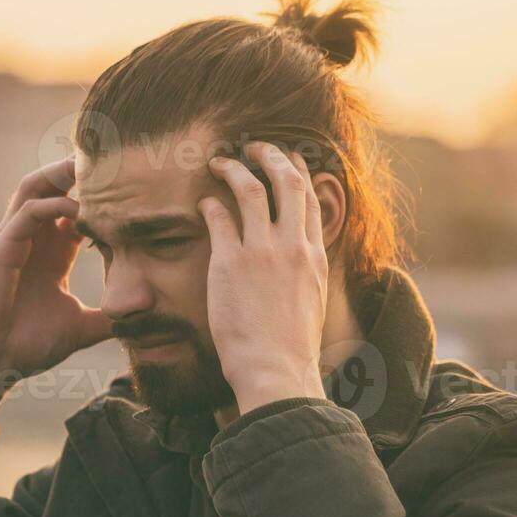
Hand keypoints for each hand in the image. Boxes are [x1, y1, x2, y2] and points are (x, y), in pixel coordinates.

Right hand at [0, 157, 111, 434]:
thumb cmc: (26, 346)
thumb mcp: (80, 328)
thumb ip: (108, 318)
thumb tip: (143, 319)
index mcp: (51, 254)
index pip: (77, 210)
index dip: (103, 198)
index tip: (135, 191)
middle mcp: (33, 240)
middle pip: (54, 188)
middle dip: (81, 172)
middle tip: (117, 162)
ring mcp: (14, 241)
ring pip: (35, 188)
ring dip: (62, 174)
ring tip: (95, 166)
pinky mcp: (1, 249)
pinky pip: (27, 212)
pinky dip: (54, 205)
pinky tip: (80, 209)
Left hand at [199, 143, 328, 413]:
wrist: (276, 370)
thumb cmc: (291, 348)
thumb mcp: (313, 303)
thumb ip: (307, 274)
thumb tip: (302, 265)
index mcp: (314, 255)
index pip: (310, 200)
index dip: (298, 173)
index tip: (287, 162)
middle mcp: (292, 246)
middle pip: (287, 181)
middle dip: (271, 155)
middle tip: (256, 146)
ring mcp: (261, 251)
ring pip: (250, 189)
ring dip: (234, 167)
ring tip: (220, 161)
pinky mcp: (230, 263)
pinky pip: (218, 217)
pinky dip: (210, 204)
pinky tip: (202, 203)